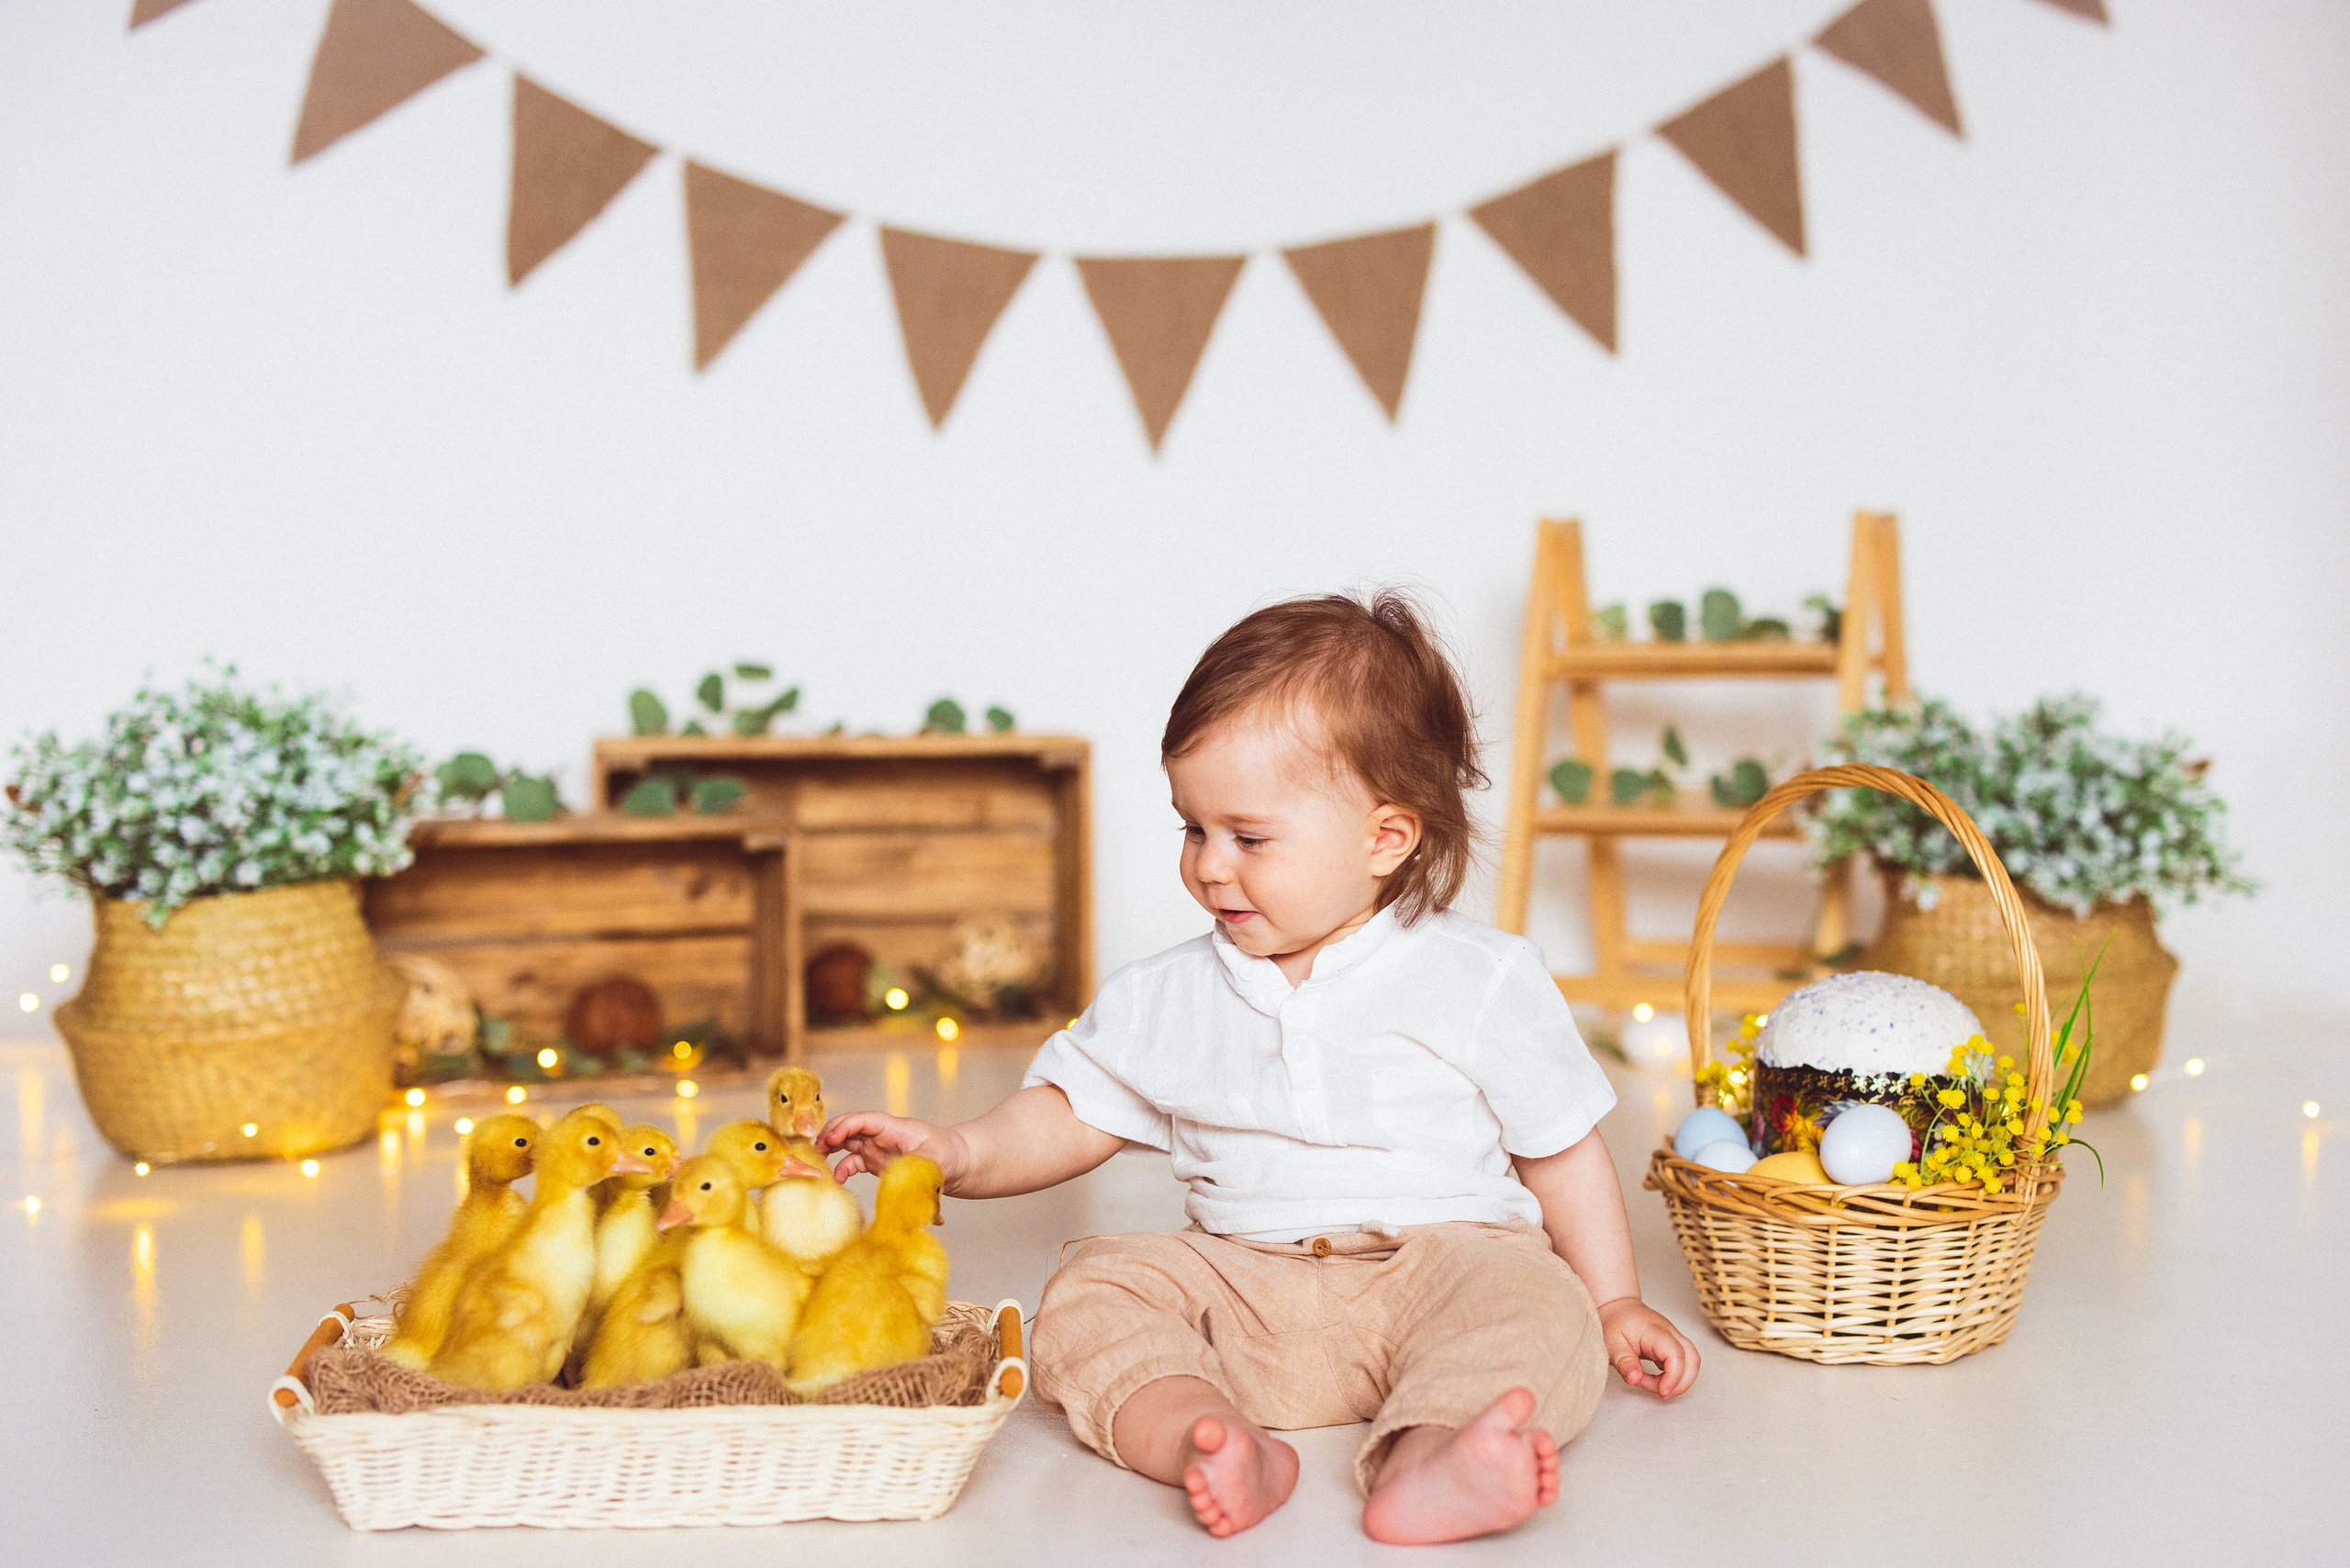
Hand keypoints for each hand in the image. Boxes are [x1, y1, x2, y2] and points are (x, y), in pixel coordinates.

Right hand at [821, 1110, 959, 1185]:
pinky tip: (836, 1179)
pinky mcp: (877, 1163)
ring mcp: (877, 1148)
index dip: (846, 1126)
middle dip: (830, 1134)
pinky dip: (842, 1168)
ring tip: (817, 1160)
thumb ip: (916, 1170)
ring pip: (847, 1143)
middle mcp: (882, 1136)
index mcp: (894, 1128)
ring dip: (831, 1148)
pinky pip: (853, 1162)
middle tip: (815, 1149)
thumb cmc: (949, 1154)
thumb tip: (900, 1182)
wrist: (957, 1163)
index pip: (865, 1120)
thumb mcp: (936, 1161)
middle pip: (850, 1127)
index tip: (831, 1138)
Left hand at [1596, 1297, 1698, 1397]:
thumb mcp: (1612, 1344)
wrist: (1617, 1307)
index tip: (1661, 1391)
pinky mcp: (1672, 1345)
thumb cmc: (1614, 1323)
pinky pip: (1683, 1363)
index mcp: (1655, 1331)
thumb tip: (1634, 1379)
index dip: (1673, 1377)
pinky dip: (1675, 1376)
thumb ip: (1624, 1362)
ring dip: (1680, 1380)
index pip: (1676, 1354)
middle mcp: (1670, 1333)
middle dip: (1682, 1382)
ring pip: (1691, 1361)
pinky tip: (1658, 1381)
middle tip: (1661, 1393)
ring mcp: (1673, 1338)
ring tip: (1659, 1389)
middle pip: (1692, 1359)